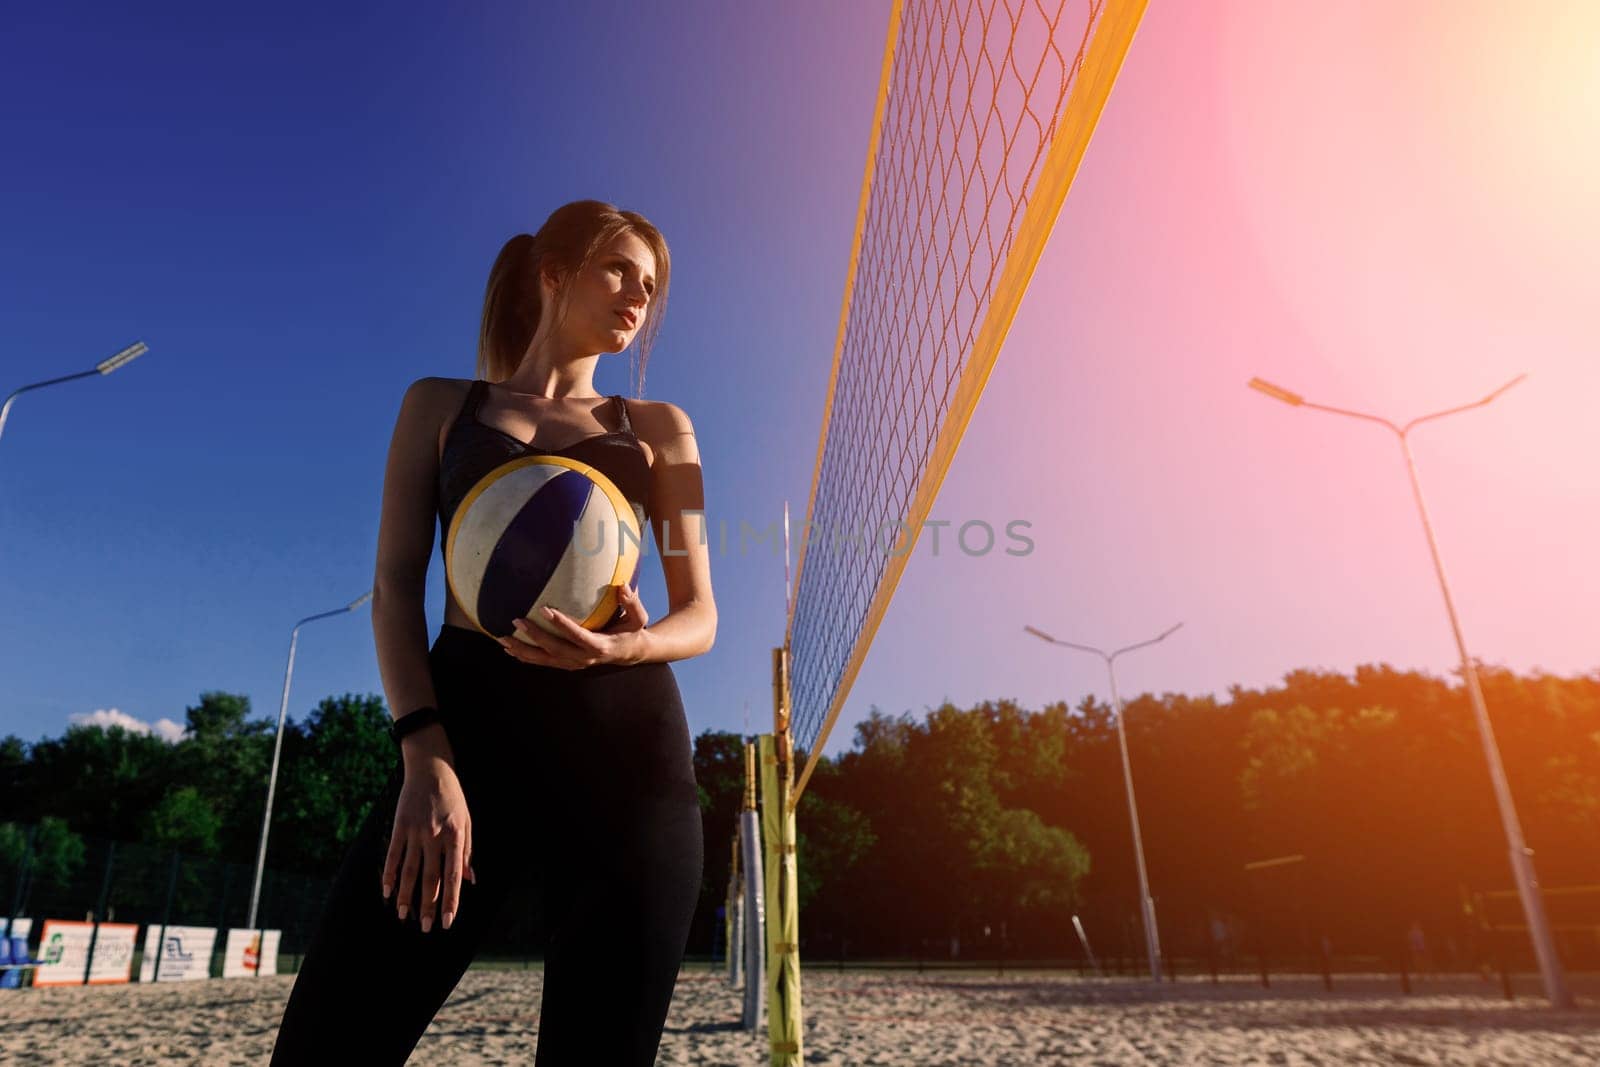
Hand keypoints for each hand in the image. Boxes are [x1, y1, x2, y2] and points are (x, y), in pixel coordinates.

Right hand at [382, 750, 473, 932]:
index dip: (451, 901)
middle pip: (430, 878)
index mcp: (455, 837)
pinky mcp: (399, 826)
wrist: (430, 768)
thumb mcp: (467, 821)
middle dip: (428, 906)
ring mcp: (415, 832)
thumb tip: (469, 880)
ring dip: (406, 896)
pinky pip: (393, 855)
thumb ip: (467, 851)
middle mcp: (435, 837)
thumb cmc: (453, 797)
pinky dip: (389, 875)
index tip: (448, 922)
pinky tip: (387, 893)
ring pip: (409, 871)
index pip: (453, 876)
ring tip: (404, 917)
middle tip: (426, 928)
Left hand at [497, 584, 648, 669]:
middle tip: (517, 621)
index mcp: (601, 646)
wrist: (631, 653)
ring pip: (545, 660)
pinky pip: (544, 663)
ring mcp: (575, 664)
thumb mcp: (638, 617)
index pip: (578, 636)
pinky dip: (526, 658)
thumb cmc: (633, 631)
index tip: (545, 609)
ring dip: (523, 651)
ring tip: (503, 640)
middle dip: (535, 637)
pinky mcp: (568, 665)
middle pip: (555, 650)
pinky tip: (510, 650)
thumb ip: (632, 602)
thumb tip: (623, 585)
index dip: (562, 624)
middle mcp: (585, 659)